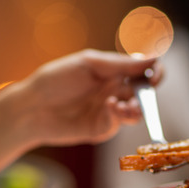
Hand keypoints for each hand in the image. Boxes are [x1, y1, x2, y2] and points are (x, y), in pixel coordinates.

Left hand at [7, 49, 162, 146]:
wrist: (33, 108)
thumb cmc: (56, 80)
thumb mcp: (90, 64)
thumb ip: (121, 64)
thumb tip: (153, 58)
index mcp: (113, 71)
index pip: (143, 71)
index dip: (155, 73)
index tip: (155, 76)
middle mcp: (114, 90)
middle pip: (144, 93)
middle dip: (147, 95)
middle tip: (143, 94)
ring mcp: (109, 111)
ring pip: (136, 112)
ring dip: (137, 109)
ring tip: (126, 106)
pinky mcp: (102, 128)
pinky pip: (119, 123)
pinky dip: (119, 115)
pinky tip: (110, 107)